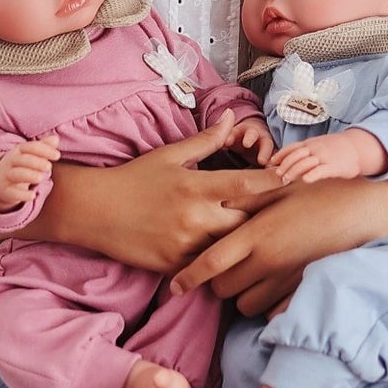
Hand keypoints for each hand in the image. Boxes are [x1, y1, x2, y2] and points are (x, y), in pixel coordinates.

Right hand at [0, 135, 62, 211]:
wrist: (0, 182)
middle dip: (36, 162)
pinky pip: (12, 193)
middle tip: (49, 167)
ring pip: (16, 174)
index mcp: (18, 151)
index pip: (30, 147)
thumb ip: (43, 146)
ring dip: (29, 175)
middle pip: (22, 160)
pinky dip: (22, 195)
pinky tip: (33, 196)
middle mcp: (11, 162)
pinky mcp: (6, 191)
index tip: (57, 155)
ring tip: (41, 178)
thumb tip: (56, 138)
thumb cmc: (21, 166)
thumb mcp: (30, 155)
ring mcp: (7, 176)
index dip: (43, 149)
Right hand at [24, 115, 284, 274]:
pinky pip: (207, 269)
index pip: (247, 185)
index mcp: (196, 185)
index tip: (293, 182)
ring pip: (230, 250)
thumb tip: (233, 118)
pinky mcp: (173, 265)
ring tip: (268, 242)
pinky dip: (220, 264)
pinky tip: (235, 262)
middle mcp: (194, 216)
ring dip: (245, 245)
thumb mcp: (169, 155)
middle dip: (265, 220)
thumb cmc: (134, 178)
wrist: (94, 210)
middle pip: (247, 223)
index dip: (273, 184)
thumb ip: (206, 140)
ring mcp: (184, 244)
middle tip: (286, 216)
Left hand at [169, 149, 387, 317]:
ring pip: (245, 304)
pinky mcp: (302, 289)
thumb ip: (247, 195)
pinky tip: (270, 285)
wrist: (365, 214)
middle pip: (223, 290)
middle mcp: (267, 261)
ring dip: (241, 294)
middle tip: (220, 269)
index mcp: (256, 233)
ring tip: (247, 275)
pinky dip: (265, 302)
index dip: (188, 278)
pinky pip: (271, 309)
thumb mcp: (281, 188)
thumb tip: (218, 197)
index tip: (174, 287)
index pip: (211, 263)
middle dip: (216, 284)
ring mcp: (286, 279)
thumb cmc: (322, 194)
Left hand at [271, 127, 386, 186]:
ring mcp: (325, 157)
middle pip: (296, 155)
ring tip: (286, 180)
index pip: (292, 147)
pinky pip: (321, 170)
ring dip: (294, 171)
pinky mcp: (334, 167)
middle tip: (278, 175)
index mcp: (311, 143)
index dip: (280, 155)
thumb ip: (306, 151)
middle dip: (285, 165)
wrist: (357, 147)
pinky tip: (306, 180)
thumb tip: (289, 160)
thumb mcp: (319, 145)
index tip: (271, 163)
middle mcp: (316, 149)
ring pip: (306, 163)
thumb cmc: (336, 149)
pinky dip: (313, 174)